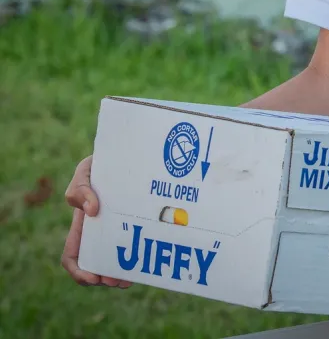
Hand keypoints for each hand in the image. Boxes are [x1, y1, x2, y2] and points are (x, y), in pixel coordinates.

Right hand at [61, 155, 130, 287]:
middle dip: (106, 277)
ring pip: (117, 259)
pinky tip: (147, 260)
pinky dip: (138, 256)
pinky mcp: (137, 223)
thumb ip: (80, 189)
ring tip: (133, 276)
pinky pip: (137, 244)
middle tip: (120, 281)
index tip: (93, 278)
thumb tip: (92, 210)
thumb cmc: (101, 164)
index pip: (73, 256)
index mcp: (83, 226)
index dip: (79, 271)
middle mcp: (100, 232)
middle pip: (97, 264)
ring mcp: (119, 229)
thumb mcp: (85, 172)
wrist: (126, 154)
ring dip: (122, 272)